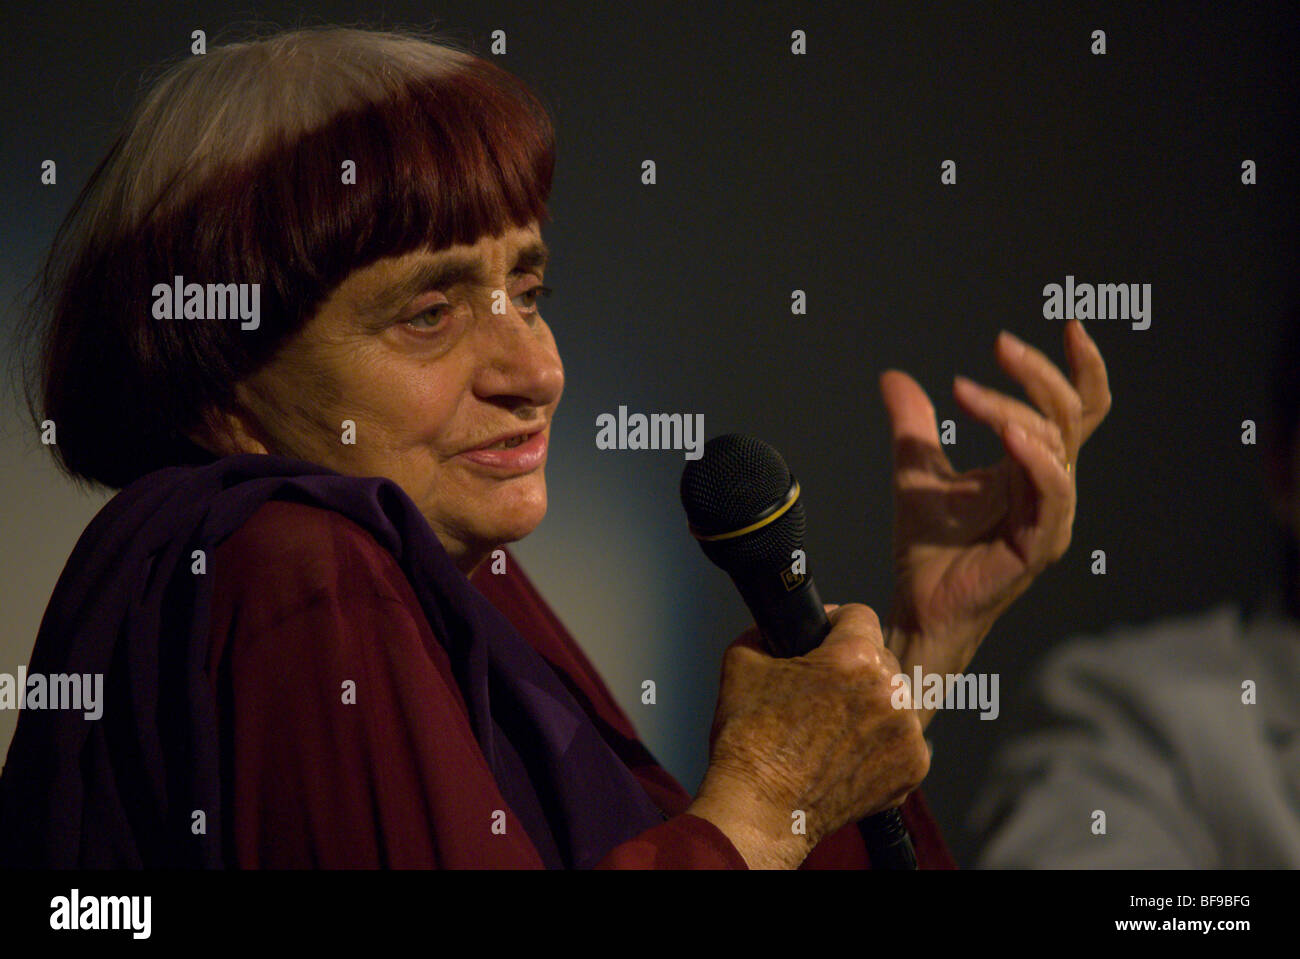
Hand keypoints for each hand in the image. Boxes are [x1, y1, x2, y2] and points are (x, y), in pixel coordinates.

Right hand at [687, 604, 929, 868]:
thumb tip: (780, 626)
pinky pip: (902, 736)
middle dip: (853, 666)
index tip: (822, 641)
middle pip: (880, 656)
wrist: (760, 810)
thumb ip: (767, 631)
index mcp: (855, 658)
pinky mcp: (913, 767)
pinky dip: (880, 741)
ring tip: (832, 726)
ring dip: (870, 703)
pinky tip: (848, 751)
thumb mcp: (742, 662)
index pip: (859, 614)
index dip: (834, 624)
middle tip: (821, 691)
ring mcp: (907, 733)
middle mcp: (891, 691)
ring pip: (893, 696)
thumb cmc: (749, 739)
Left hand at [879, 320, 1110, 726]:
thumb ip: (913, 424)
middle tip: (999, 345)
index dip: (1081, 367)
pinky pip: (1050, 493)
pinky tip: (1009, 434)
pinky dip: (1034, 458)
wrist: (919, 606)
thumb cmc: (929, 549)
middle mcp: (1050, 487)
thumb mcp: (916, 471)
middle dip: (1038, 373)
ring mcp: (1050, 516)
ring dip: (1019, 409)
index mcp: (1032, 467)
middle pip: (1071, 415)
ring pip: (1057, 446)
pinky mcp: (1038, 544)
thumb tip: (894, 377)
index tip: (1069, 326)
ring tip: (972, 392)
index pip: (1077, 409)